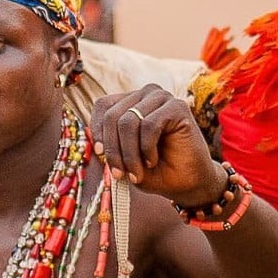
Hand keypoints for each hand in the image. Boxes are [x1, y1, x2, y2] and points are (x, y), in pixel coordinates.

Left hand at [91, 84, 224, 206]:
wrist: (189, 183)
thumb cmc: (155, 170)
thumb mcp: (124, 157)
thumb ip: (107, 143)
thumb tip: (88, 136)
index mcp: (130, 102)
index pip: (102, 107)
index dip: (96, 131)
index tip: (99, 155)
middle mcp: (145, 94)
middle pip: (113, 116)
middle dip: (113, 149)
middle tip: (119, 174)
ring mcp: (162, 98)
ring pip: (128, 122)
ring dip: (128, 153)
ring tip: (136, 173)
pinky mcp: (177, 107)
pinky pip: (148, 125)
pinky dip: (146, 148)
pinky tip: (152, 161)